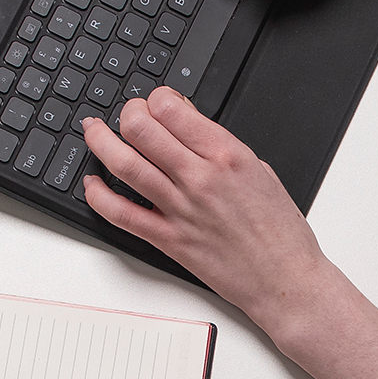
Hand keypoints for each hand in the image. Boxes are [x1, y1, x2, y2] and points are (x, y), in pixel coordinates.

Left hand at [80, 88, 329, 319]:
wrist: (285, 280)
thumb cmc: (280, 230)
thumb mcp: (259, 170)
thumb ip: (221, 146)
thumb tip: (188, 123)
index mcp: (227, 155)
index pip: (172, 108)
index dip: (156, 98)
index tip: (155, 102)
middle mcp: (200, 178)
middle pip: (142, 129)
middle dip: (127, 113)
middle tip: (127, 115)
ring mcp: (181, 210)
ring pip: (125, 164)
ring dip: (101, 142)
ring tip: (94, 132)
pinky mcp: (168, 240)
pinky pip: (121, 214)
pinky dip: (98, 196)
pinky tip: (92, 184)